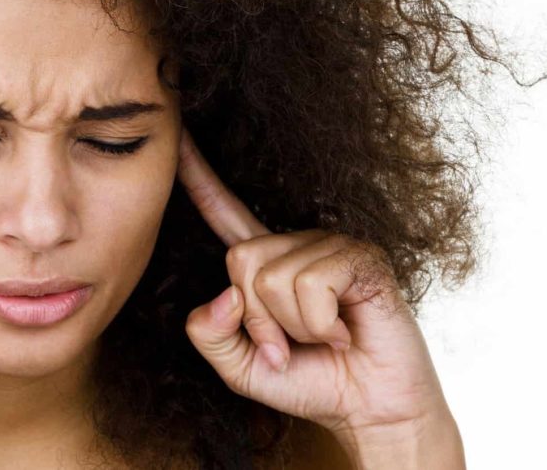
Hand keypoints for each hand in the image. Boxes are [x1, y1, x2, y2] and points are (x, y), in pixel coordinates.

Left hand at [177, 127, 454, 442]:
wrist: (368, 411)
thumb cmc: (308, 383)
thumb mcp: (237, 366)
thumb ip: (208, 333)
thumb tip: (224, 295)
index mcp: (265, 262)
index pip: (224, 210)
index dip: (198, 175)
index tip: (178, 136)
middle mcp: (295, 245)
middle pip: (240, 258)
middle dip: (258, 319)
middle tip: (291, 344)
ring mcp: (330, 247)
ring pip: (274, 277)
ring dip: (293, 327)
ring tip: (325, 336)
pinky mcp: (361, 258)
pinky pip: (311, 283)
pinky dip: (320, 323)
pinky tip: (345, 329)